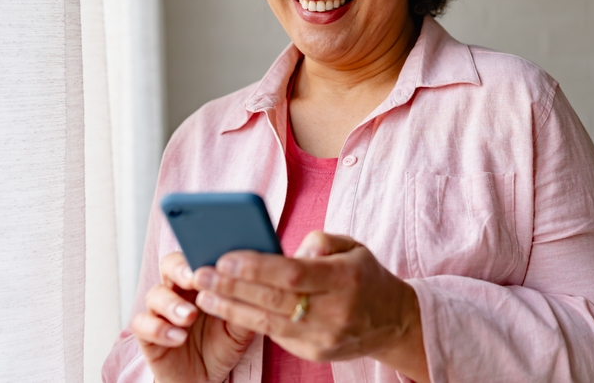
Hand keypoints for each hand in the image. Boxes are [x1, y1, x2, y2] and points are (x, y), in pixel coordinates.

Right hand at [131, 251, 253, 382]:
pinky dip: (159, 329)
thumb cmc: (224, 343)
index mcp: (202, 282)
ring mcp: (161, 311)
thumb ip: (244, 304)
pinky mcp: (148, 334)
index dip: (202, 254)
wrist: (207, 377)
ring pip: (155, 294)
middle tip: (194, 279)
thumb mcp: (241, 325)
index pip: (196, 256)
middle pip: (170, 265)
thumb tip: (254, 282)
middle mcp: (179, 291)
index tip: (215, 262)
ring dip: (172, 303)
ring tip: (189, 316)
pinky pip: (142, 325)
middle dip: (181, 269)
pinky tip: (178, 338)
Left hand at [192, 231, 429, 381]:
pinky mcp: (315, 352)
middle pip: (275, 300)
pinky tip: (227, 308)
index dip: (257, 268)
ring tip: (203, 295)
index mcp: (345, 279)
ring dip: (231, 308)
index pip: (294, 274)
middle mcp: (335, 311)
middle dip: (233, 287)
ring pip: (269, 323)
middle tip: (201, 274)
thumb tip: (287, 251)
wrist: (392, 321)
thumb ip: (321, 241)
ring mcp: (324, 336)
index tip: (226, 258)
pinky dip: (249, 320)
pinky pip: (277, 335)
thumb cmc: (365, 276)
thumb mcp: (353, 247)